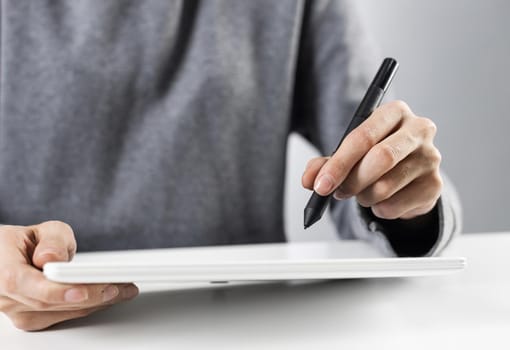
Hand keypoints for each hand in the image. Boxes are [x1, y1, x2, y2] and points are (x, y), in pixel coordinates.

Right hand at [0, 221, 138, 330]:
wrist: (13, 258)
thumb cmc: (27, 243)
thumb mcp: (42, 230)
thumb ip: (52, 239)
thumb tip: (51, 257)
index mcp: (1, 267)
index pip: (22, 282)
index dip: (53, 290)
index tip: (81, 291)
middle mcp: (5, 295)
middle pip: (47, 302)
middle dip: (88, 296)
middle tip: (119, 287)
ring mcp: (16, 311)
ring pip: (58, 312)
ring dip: (95, 303)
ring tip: (123, 291)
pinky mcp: (32, 319)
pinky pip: (62, 317)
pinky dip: (88, 307)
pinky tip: (108, 298)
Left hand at [302, 100, 442, 219]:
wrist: (409, 175)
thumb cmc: (376, 155)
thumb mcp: (349, 154)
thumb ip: (325, 163)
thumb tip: (309, 179)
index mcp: (394, 112)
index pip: (363, 136)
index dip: (339, 163)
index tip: (320, 184)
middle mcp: (418, 129)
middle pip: (380, 158)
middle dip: (351, 180)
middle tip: (337, 192)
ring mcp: (431, 157)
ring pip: (385, 186)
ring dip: (363, 197)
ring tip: (362, 193)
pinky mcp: (434, 185)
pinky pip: (395, 206)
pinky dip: (379, 209)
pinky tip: (381, 200)